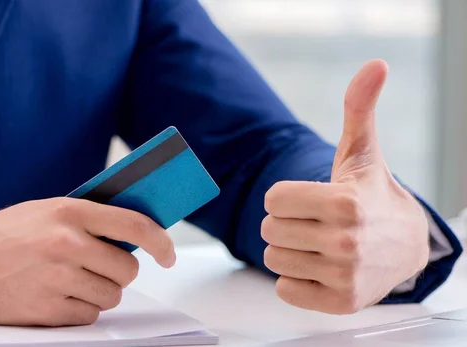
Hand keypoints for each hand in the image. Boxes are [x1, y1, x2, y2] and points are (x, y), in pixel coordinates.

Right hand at [0, 198, 174, 325]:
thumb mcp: (43, 211)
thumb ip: (85, 219)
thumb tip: (130, 234)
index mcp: (69, 211)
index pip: (135, 225)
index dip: (161, 241)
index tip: (169, 254)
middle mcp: (66, 243)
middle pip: (127, 270)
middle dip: (118, 274)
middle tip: (99, 270)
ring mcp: (56, 278)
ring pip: (110, 296)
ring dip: (97, 294)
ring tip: (68, 283)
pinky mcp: (45, 310)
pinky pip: (88, 317)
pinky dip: (78, 312)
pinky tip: (53, 297)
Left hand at [261, 60, 429, 313]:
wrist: (406, 245)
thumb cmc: (372, 194)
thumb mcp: (363, 152)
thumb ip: (359, 110)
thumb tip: (375, 65)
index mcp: (344, 202)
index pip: (272, 199)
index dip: (285, 197)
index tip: (309, 199)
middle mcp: (345, 242)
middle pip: (268, 229)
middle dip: (285, 222)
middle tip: (315, 221)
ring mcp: (343, 276)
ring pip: (274, 259)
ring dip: (290, 249)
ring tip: (319, 243)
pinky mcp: (340, 303)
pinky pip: (284, 288)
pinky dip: (296, 278)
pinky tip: (321, 267)